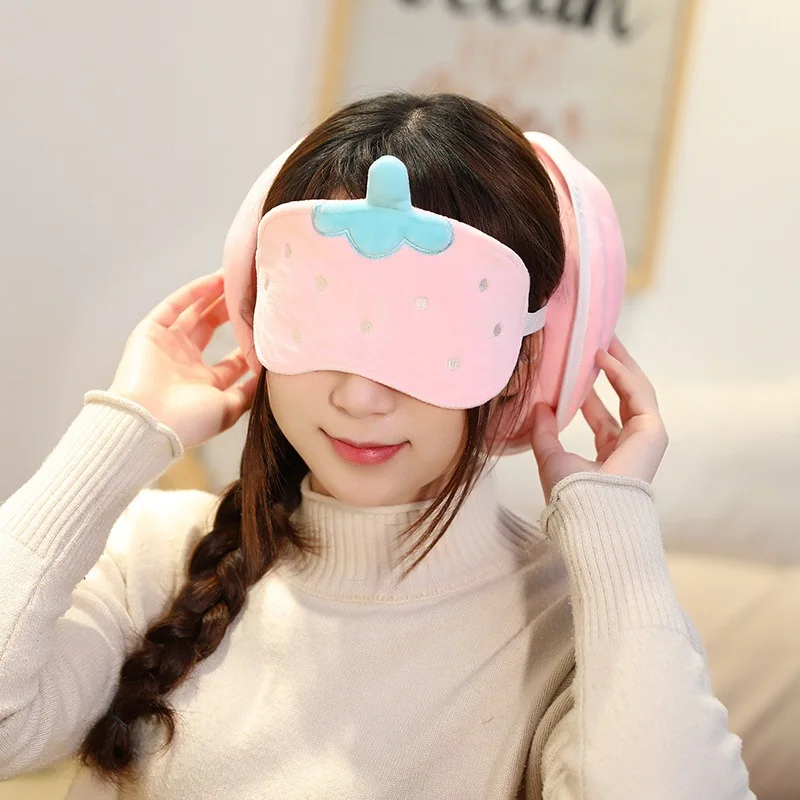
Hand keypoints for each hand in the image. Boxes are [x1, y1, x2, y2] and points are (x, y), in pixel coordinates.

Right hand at [108, 272, 257, 448]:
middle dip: (233, 312)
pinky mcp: (150, 333)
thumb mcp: (229, 409)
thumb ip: (250, 392)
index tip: (270, 325)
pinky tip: (216, 279)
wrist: (149, 423)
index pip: (233, 359)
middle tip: (253, 295)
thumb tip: (271, 378)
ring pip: (195, 313)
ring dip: (216, 296)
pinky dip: (195, 292)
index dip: (250, 341)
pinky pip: (175, 306)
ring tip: (238, 277)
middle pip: (214, 329)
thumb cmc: (190, 422)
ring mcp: (167, 347)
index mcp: (205, 385)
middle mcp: (186, 364)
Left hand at [530, 336, 667, 502]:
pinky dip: (622, 372)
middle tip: (597, 343)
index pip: (603, 415)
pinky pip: (637, 393)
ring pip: (635, 390)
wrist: (588, 511)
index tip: (579, 369)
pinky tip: (603, 356)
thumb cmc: (570, 493)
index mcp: (610, 455)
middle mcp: (630, 444)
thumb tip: (538, 407)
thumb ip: (545, 432)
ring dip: (620, 363)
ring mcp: (645, 437)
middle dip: (612, 369)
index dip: (592, 390)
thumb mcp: (550, 457)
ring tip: (603, 338)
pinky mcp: (653, 431)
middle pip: (624, 397)